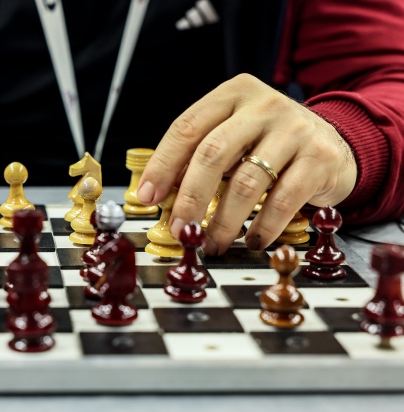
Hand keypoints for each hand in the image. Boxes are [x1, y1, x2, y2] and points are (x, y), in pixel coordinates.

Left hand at [137, 74, 356, 254]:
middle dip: (190, 198)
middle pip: (213, 154)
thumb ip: (199, 156)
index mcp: (233, 94)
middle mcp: (264, 105)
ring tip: (212, 243)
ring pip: (246, 182)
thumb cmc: (270, 145)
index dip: (162, 165)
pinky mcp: (319, 158)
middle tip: (179, 228)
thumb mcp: (233, 137)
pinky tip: (252, 240)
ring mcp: (295, 129)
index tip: (148, 196)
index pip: (187, 127)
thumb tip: (160, 194)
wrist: (336, 144)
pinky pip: (282, 200)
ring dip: (223, 222)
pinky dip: (263, 227)